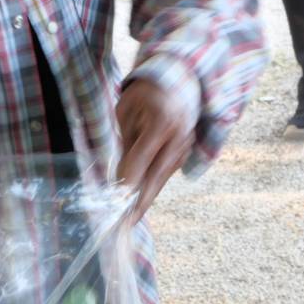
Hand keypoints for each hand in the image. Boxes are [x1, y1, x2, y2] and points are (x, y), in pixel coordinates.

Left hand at [115, 78, 195, 219]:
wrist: (179, 79)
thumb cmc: (145, 93)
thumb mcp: (127, 111)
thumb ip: (126, 142)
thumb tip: (122, 175)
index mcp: (162, 121)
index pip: (142, 158)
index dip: (129, 181)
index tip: (118, 202)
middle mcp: (178, 137)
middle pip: (157, 176)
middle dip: (141, 202)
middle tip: (127, 224)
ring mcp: (185, 146)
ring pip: (162, 178)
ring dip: (146, 198)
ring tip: (129, 218)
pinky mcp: (185, 153)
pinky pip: (165, 173)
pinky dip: (152, 187)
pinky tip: (139, 200)